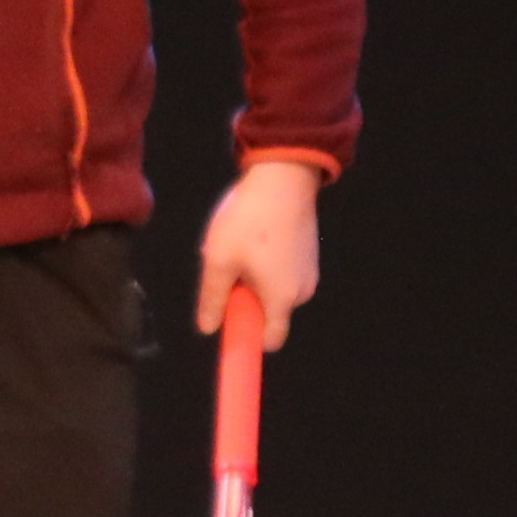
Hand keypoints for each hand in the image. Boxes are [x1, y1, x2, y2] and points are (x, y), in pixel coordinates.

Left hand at [197, 158, 323, 349]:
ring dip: (254, 278)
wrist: (283, 176)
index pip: (270, 340)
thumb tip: (207, 328)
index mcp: (282, 299)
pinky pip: (282, 271)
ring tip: (239, 247)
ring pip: (274, 289)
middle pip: (268, 312)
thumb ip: (212, 299)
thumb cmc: (248, 221)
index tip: (229, 323)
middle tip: (227, 269)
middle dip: (246, 299)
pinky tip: (253, 235)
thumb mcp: (219, 260)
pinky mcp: (308, 253)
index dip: (248, 338)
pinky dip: (266, 262)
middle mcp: (302, 291)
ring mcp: (308, 271)